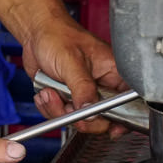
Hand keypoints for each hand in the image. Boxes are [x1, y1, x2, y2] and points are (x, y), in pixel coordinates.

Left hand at [20, 16, 129, 136]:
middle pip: (102, 119)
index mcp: (114, 72)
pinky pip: (62, 116)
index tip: (111, 128)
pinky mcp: (68, 98)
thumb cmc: (57, 35)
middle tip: (67, 107)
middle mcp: (101, 86)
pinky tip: (45, 92)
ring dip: (59, 110)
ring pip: (79, 120)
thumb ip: (83, 88)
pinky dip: (50, 108)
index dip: (121, 119)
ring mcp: (84, 93)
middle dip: (80, 117)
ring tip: (50, 92)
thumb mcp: (72, 62)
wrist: (35, 33)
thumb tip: (90, 112)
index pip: (128, 103)